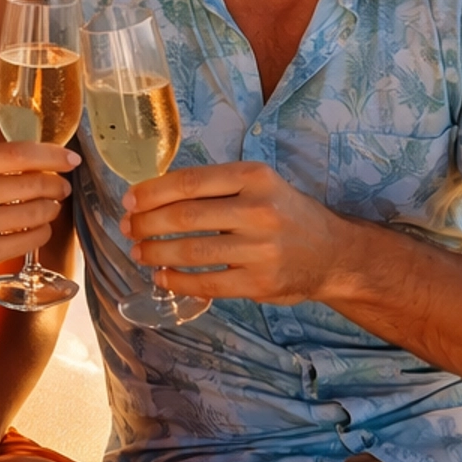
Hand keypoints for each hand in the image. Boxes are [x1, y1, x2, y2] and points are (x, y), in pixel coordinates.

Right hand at [0, 143, 79, 292]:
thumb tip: (44, 160)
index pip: (20, 154)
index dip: (53, 156)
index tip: (71, 159)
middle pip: (33, 184)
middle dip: (57, 185)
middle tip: (62, 187)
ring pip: (36, 213)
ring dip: (52, 210)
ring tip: (50, 208)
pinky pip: (28, 240)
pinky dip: (42, 233)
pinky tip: (38, 229)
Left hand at [121, 162, 345, 304]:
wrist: (333, 253)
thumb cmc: (286, 214)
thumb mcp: (260, 185)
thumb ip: (218, 187)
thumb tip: (155, 195)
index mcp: (255, 177)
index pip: (190, 182)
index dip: (152, 193)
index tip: (130, 201)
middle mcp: (259, 210)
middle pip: (185, 217)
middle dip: (147, 224)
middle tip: (128, 228)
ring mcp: (260, 249)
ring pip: (192, 252)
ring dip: (156, 253)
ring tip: (139, 253)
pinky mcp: (259, 283)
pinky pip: (207, 284)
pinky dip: (178, 281)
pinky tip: (162, 277)